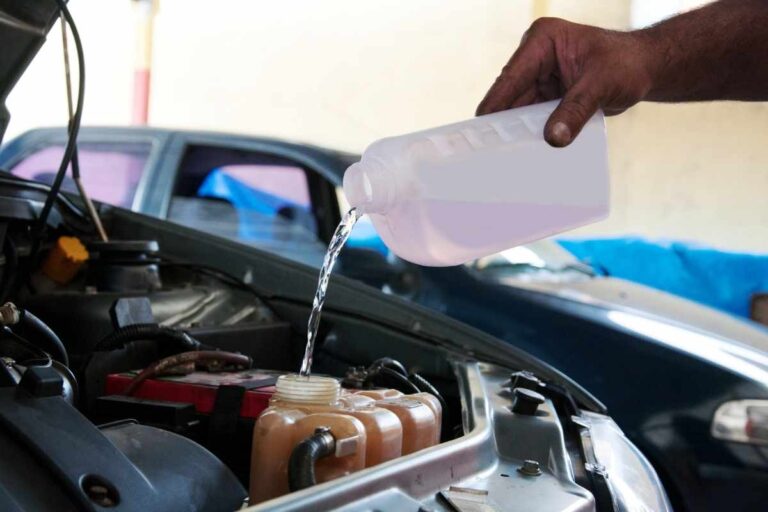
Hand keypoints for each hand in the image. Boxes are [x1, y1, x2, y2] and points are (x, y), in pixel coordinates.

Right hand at [476, 18, 655, 146]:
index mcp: (542, 41)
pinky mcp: (546, 95)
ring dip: (516, 131)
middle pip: (510, 95)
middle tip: (491, 152)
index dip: (495, 103)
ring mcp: (539, 76)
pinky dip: (530, 133)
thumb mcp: (601, 85)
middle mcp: (535, 57)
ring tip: (505, 157)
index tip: (481, 129)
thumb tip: (553, 138)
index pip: (511, 77)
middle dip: (504, 122)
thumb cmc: (627, 64)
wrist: (645, 68)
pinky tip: (524, 152)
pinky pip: (532, 117)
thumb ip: (576, 110)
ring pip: (518, 110)